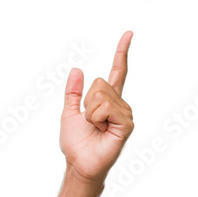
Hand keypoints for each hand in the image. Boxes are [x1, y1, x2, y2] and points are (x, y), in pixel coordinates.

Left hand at [60, 30, 134, 183]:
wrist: (79, 163)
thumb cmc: (76, 143)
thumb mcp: (68, 113)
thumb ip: (72, 93)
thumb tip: (77, 70)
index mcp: (106, 100)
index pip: (117, 71)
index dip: (121, 52)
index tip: (128, 34)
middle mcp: (119, 103)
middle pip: (99, 83)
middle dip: (87, 102)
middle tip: (89, 121)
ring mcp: (124, 113)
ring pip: (101, 96)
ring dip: (90, 113)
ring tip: (95, 128)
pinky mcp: (126, 123)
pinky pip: (106, 109)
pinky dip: (97, 119)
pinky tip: (102, 130)